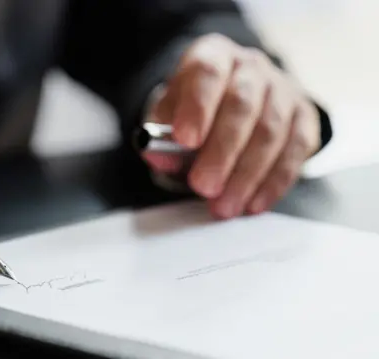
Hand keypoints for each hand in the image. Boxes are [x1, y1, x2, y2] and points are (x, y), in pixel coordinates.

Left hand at [144, 33, 320, 218]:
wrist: (232, 97)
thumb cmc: (196, 108)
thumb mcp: (170, 113)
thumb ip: (162, 134)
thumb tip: (160, 158)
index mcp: (214, 55)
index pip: (208, 73)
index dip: (197, 107)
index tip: (184, 140)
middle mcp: (251, 67)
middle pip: (242, 105)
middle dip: (222, 151)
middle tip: (202, 186)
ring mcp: (282, 90)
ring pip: (270, 131)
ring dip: (246, 174)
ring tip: (223, 206)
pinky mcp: (304, 117)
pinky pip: (294, 151)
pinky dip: (273, 182)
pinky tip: (252, 204)